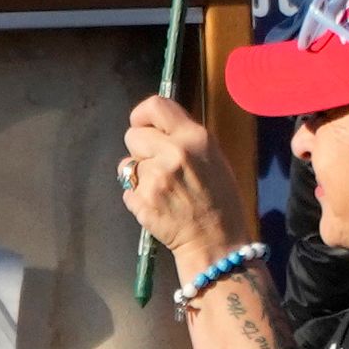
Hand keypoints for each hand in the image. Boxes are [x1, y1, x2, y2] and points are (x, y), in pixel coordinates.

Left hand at [122, 96, 252, 259]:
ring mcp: (154, 178)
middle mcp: (173, 152)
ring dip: (139, 175)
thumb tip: (159, 130)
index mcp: (195, 138)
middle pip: (132, 135)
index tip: (143, 125)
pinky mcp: (141, 200)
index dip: (142, 114)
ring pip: (128, 164)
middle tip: (156, 164)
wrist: (216, 243)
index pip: (156, 105)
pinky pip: (127, 189)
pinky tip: (157, 206)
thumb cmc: (221, 201)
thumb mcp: (213, 158)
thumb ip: (186, 140)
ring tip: (161, 189)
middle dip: (140, 149)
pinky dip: (138, 196)